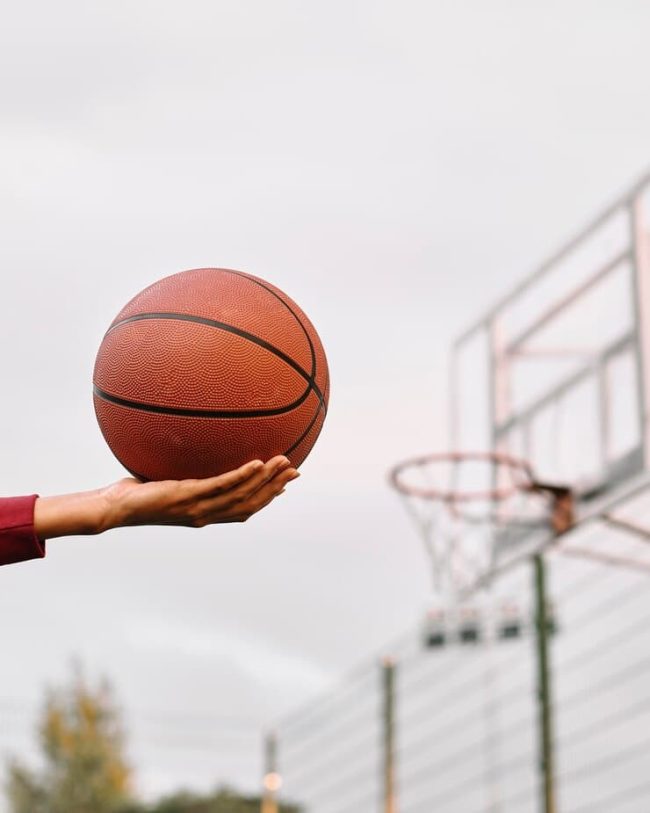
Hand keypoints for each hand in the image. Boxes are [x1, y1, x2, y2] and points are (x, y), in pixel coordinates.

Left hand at [102, 456, 297, 528]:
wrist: (115, 508)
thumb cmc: (135, 495)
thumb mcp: (165, 482)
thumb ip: (182, 472)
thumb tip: (185, 449)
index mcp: (205, 513)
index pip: (243, 509)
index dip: (266, 498)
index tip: (284, 485)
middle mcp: (206, 514)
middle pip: (251, 503)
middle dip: (274, 487)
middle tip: (295, 471)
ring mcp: (198, 507)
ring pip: (242, 495)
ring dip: (266, 480)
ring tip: (284, 462)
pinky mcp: (188, 496)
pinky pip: (221, 485)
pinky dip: (242, 476)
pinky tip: (257, 462)